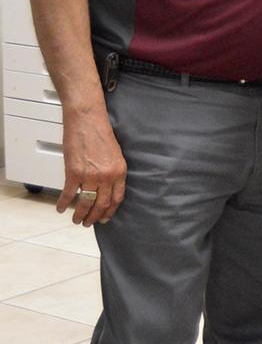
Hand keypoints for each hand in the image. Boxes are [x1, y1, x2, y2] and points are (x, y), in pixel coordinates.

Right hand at [57, 106, 126, 225]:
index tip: (104, 218)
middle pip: (101, 204)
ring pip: (85, 203)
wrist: (88, 120)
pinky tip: (60, 208)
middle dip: (94, 217)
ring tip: (76, 220)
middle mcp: (106, 176)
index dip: (110, 211)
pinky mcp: (74, 172)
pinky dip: (63, 203)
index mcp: (120, 172)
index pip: (117, 199)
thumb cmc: (101, 133)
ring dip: (79, 214)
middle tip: (88, 223)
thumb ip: (112, 172)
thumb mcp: (115, 154)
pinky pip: (68, 194)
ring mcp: (90, 176)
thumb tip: (106, 188)